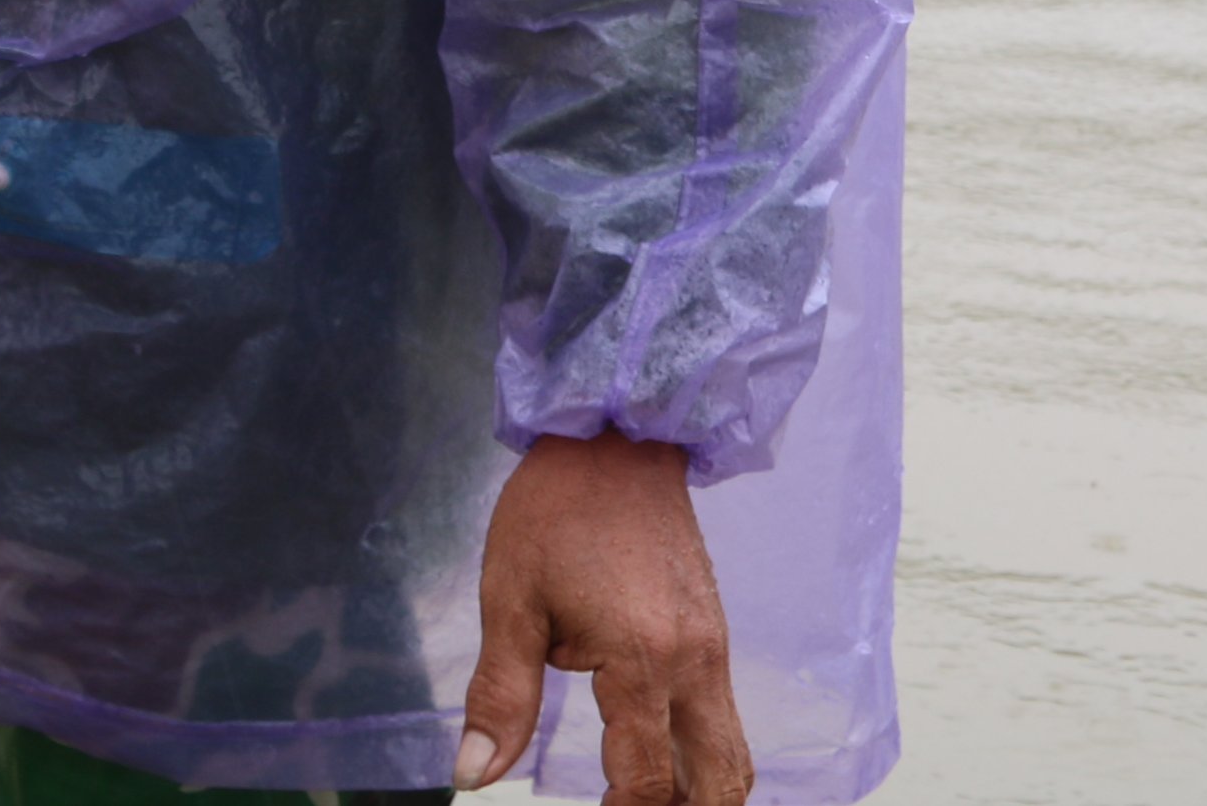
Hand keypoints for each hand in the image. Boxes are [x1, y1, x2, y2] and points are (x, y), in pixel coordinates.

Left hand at [457, 432, 748, 804]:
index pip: (649, 779)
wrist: (615, 438)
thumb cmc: (554, 512)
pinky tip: (661, 756)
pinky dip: (703, 753)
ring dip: (701, 792)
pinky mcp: (715, 633)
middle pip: (722, 781)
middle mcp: (696, 663)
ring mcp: (714, 648)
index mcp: (643, 661)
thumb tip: (472, 773)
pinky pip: (726, 716)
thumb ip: (499, 697)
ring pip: (734, 754)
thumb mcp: (510, 601)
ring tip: (649, 801)